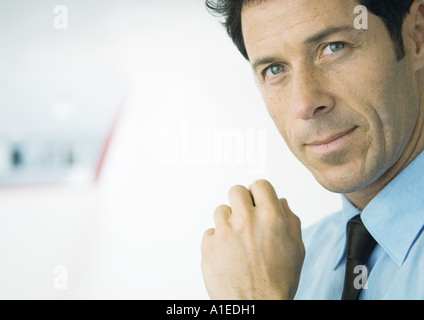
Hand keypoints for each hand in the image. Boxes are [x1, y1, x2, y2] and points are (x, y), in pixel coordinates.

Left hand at [201, 179, 304, 299]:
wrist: (256, 307)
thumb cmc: (278, 282)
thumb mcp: (297, 249)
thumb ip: (290, 219)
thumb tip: (281, 201)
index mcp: (271, 218)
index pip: (259, 184)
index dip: (260, 193)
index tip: (258, 201)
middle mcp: (246, 220)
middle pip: (236, 191)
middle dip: (242, 201)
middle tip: (246, 217)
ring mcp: (224, 232)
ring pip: (221, 210)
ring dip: (228, 221)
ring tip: (237, 241)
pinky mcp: (208, 245)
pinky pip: (210, 232)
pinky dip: (217, 240)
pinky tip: (228, 254)